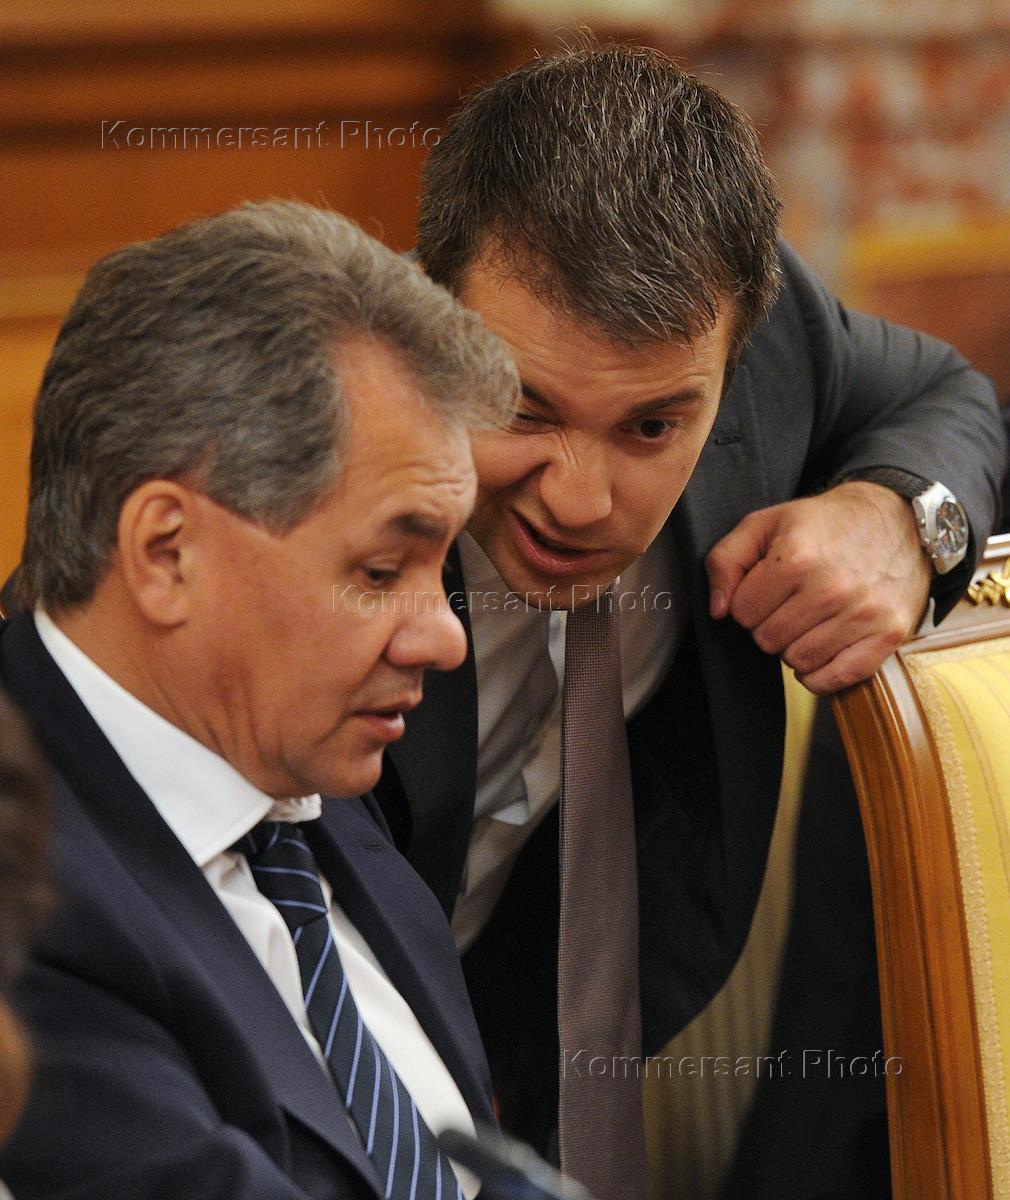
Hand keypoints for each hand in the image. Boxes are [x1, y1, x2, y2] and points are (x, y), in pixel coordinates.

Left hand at [705, 482, 932, 693]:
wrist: (896, 518)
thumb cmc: (825, 524)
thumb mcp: (765, 524)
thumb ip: (725, 561)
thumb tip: (718, 610)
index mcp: (796, 559)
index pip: (742, 613)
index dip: (748, 602)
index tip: (766, 590)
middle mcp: (831, 589)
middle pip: (768, 641)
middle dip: (769, 625)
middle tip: (789, 604)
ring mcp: (864, 615)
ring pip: (799, 662)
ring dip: (795, 647)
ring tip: (809, 620)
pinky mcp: (888, 635)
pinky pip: (837, 679)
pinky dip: (821, 674)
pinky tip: (822, 648)